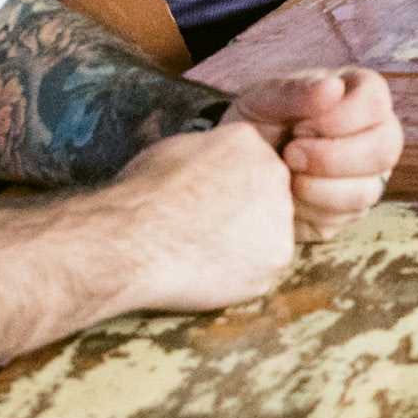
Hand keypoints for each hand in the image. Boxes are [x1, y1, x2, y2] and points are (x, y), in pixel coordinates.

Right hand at [107, 123, 298, 310]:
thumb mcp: (173, 150)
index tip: (210, 203)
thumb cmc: (143, 196)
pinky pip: (263, 269)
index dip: (229, 187)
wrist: (136, 240)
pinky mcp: (277, 258)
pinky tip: (210, 273)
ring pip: (268, 234)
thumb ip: (206, 153)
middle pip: (268, 196)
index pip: (252, 162)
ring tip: (205, 253)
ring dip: (245, 246)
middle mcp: (275, 174)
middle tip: (209, 231)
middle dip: (245, 214)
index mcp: (248, 142)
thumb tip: (208, 162)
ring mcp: (281, 218)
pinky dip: (241, 276)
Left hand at [227, 68, 403, 240]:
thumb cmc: (258, 122)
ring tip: (287, 177)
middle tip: (291, 155)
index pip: (375, 102)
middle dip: (333, 158)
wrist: (242, 165)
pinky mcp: (352, 210)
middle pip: (385, 148)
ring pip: (369, 190)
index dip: (341, 117)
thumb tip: (333, 88)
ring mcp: (370, 175)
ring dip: (320, 188)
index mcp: (361, 95)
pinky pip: (346, 218)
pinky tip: (291, 197)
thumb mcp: (265, 98)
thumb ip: (295, 90)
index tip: (300, 127)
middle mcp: (376, 134)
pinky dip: (312, 211)